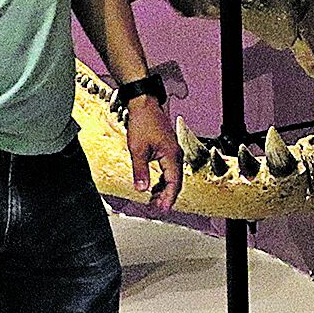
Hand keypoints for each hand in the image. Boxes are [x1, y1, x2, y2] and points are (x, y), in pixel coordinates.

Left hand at [123, 94, 180, 212]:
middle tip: (157, 208)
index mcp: (172, 155)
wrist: (144, 103)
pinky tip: (154, 185)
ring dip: (164, 188)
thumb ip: (140, 171)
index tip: (162, 209)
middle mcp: (176, 154)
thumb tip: (141, 188)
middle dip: (167, 196)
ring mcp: (172, 151)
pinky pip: (168, 169)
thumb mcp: (138, 149)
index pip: (174, 183)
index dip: (168, 198)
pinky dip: (162, 179)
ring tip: (154, 200)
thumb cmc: (143, 121)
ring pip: (172, 176)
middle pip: (175, 181)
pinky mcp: (167, 148)